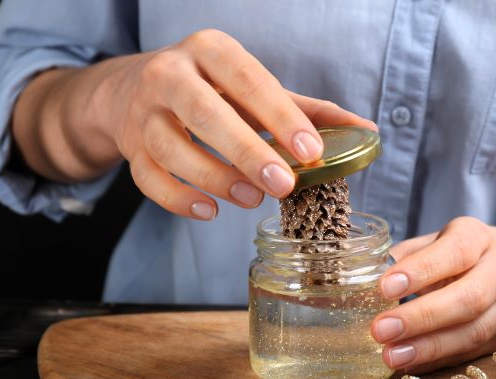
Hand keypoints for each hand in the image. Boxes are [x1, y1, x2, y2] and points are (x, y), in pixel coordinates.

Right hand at [16, 30, 374, 219]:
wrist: (134, 90)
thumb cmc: (212, 90)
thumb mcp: (255, 89)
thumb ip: (307, 111)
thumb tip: (366, 131)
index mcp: (209, 51)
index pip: (248, 79)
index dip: (281, 116)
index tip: (312, 152)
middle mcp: (170, 75)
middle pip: (202, 112)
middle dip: (246, 150)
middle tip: (283, 184)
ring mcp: (143, 113)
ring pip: (171, 148)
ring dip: (215, 178)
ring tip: (251, 199)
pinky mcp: (129, 148)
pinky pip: (148, 179)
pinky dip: (178, 199)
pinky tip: (210, 210)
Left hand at [370, 217, 495, 373]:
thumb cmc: (467, 252)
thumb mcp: (441, 239)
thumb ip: (409, 254)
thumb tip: (368, 272)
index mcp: (479, 239)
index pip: (454, 252)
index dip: (420, 271)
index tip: (385, 287)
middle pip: (468, 299)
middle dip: (422, 317)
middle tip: (381, 330)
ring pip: (473, 332)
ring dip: (429, 348)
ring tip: (390, 356)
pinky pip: (472, 353)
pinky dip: (438, 362)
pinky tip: (408, 366)